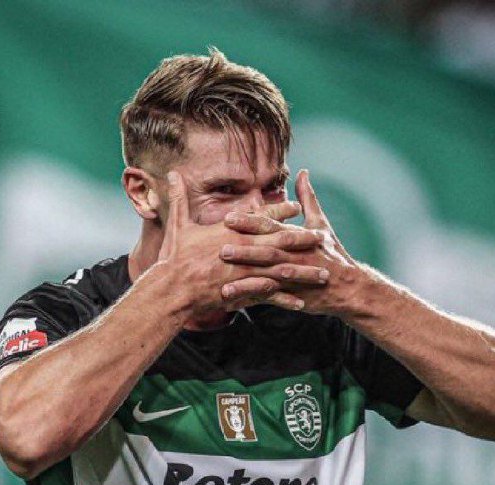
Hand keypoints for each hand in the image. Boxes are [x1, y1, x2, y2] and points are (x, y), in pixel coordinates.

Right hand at [156, 171, 330, 314]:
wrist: (173, 289)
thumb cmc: (174, 258)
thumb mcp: (177, 225)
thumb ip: (179, 198)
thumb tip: (171, 173)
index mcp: (231, 232)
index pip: (260, 218)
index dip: (280, 211)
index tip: (296, 206)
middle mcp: (243, 250)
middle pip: (279, 242)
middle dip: (303, 239)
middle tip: (321, 236)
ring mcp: (246, 272)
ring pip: (281, 270)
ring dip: (303, 271)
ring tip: (322, 273)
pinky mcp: (243, 292)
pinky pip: (269, 296)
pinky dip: (285, 299)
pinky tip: (302, 301)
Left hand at [219, 169, 359, 314]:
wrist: (350, 287)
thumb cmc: (332, 253)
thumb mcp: (321, 224)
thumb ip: (308, 199)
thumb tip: (303, 172)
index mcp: (297, 237)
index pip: (271, 227)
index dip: (250, 222)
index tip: (229, 218)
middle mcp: (294, 256)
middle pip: (266, 251)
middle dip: (243, 250)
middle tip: (219, 247)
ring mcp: (293, 277)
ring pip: (266, 276)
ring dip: (245, 278)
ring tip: (223, 281)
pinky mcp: (291, 295)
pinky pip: (267, 298)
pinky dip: (249, 298)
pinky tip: (230, 299)